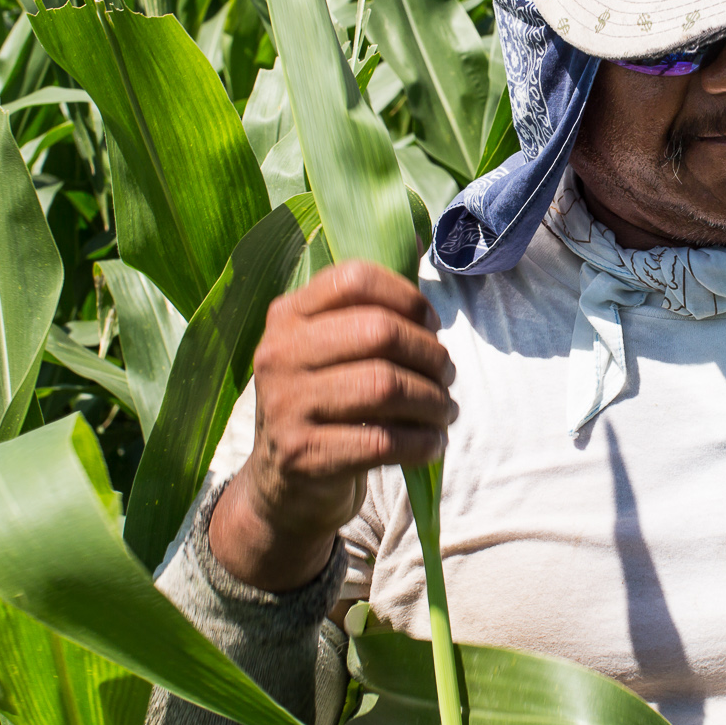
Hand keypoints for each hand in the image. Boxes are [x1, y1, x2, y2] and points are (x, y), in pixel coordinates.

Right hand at [210, 260, 456, 591]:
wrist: (281, 482)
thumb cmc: (326, 402)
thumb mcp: (329, 348)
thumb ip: (369, 304)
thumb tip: (421, 242)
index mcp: (287, 316)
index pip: (354, 279)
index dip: (407, 297)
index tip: (431, 325)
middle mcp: (279, 353)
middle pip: (379, 331)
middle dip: (430, 354)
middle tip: (446, 376)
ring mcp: (286, 404)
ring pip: (385, 386)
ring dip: (433, 401)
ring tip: (445, 411)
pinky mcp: (303, 454)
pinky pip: (382, 441)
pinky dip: (421, 442)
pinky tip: (432, 444)